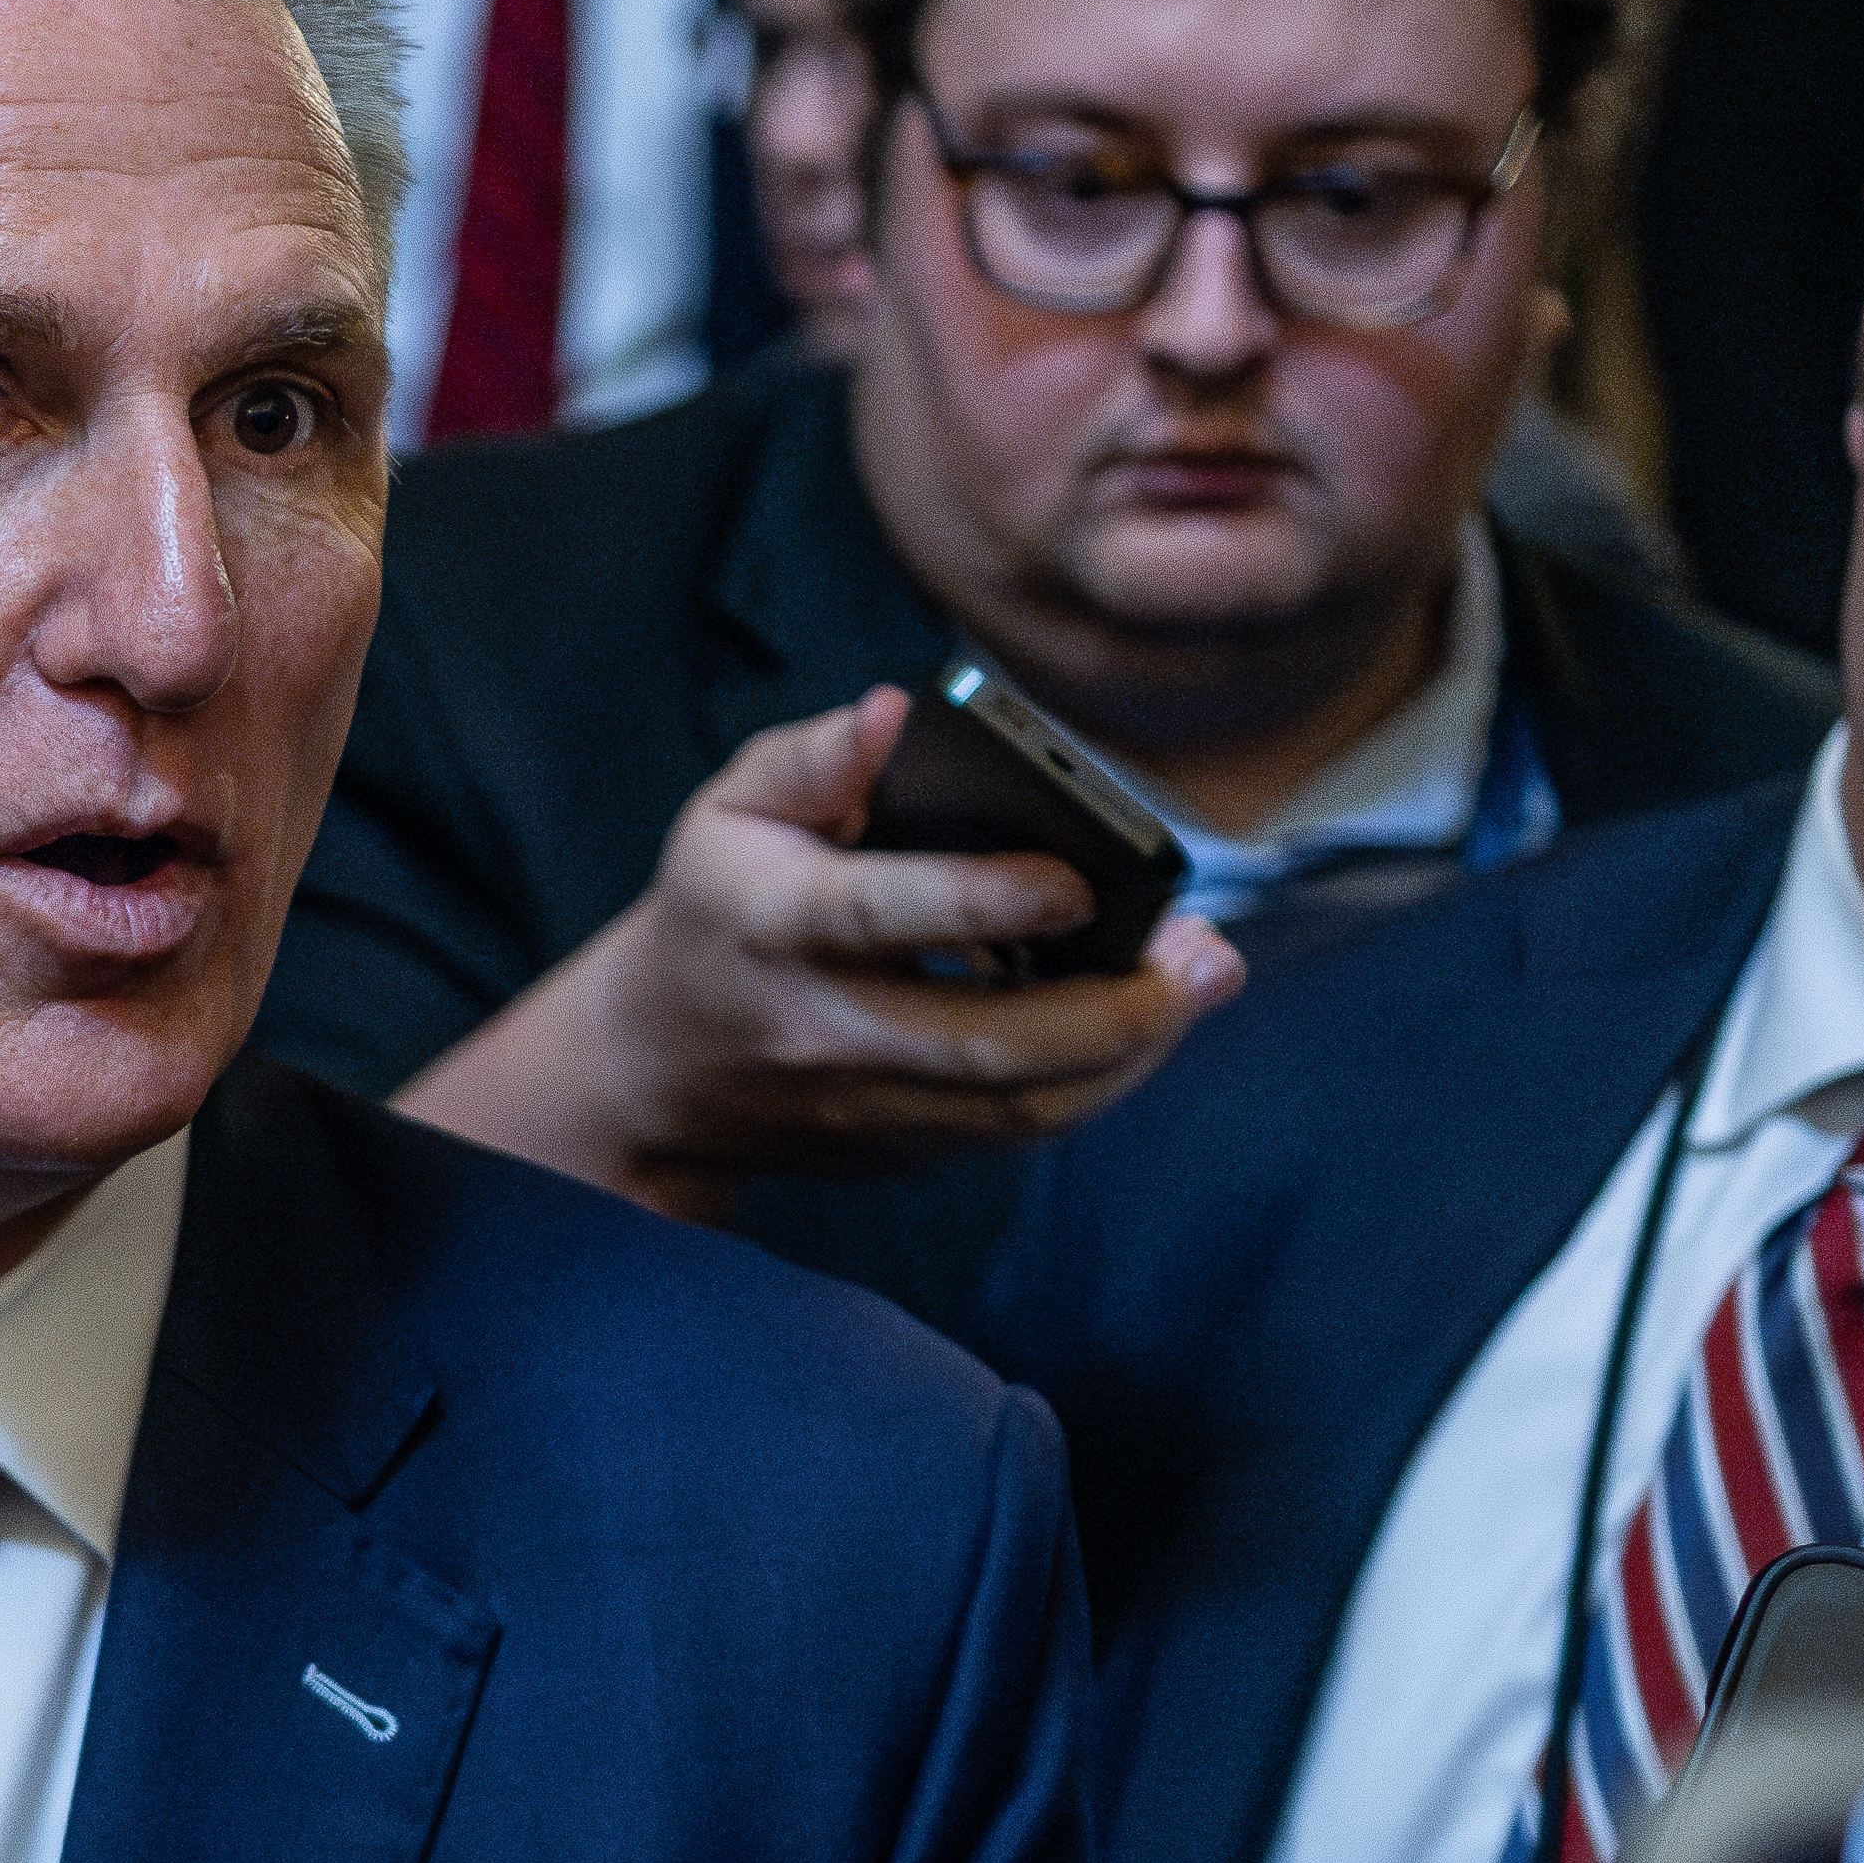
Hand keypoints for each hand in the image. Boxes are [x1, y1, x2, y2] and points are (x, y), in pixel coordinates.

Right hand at [393, 689, 1232, 1204]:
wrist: (658, 1069)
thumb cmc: (717, 909)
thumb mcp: (733, 809)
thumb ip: (815, 757)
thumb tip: (898, 714)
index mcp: (776, 924)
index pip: (882, 916)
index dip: (985, 900)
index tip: (1077, 879)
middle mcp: (823, 1030)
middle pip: (983, 1044)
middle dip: (1111, 1009)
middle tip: (1205, 957)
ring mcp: (864, 1106)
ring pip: (1016, 1106)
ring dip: (1127, 1055)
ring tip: (1200, 984)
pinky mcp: (901, 1149)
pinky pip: (1016, 1131)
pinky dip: (1097, 1085)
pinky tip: (1148, 1025)